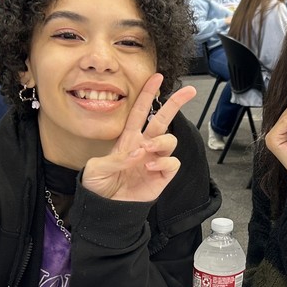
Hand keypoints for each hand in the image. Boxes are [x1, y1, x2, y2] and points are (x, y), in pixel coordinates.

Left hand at [82, 75, 194, 201]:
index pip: (140, 111)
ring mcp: (155, 161)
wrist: (106, 210)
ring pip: (170, 140)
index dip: (148, 94)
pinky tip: (150, 167)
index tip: (157, 77)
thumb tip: (138, 151)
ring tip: (147, 150)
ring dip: (161, 141)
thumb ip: (116, 158)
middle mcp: (144, 147)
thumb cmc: (98, 187)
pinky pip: (172, 162)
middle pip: (163, 119)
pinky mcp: (162, 176)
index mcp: (128, 139)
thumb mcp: (97, 168)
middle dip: (176, 103)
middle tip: (189, 91)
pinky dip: (163, 162)